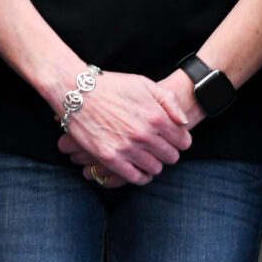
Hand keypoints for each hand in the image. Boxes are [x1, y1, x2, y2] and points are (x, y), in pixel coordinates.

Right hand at [53, 72, 191, 185]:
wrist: (77, 91)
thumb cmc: (112, 85)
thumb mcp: (145, 84)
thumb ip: (169, 102)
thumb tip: (184, 122)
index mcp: (155, 116)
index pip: (183, 141)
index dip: (181, 141)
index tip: (175, 140)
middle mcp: (144, 134)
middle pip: (171, 156)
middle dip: (169, 153)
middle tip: (162, 149)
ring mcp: (127, 148)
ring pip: (154, 168)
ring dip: (155, 164)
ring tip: (150, 158)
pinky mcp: (110, 158)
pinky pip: (135, 177)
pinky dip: (141, 177)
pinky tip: (141, 171)